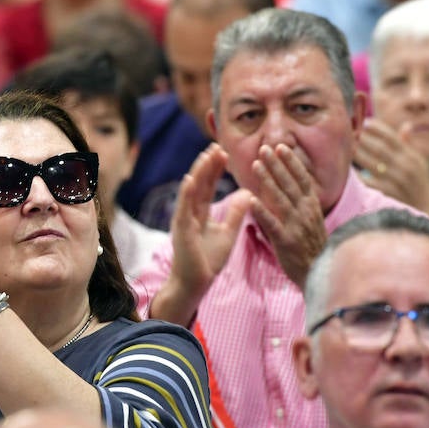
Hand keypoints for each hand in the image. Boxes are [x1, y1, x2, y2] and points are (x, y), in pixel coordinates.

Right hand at [168, 145, 251, 298]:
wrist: (195, 282)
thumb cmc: (208, 260)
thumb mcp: (227, 233)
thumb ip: (235, 213)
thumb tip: (247, 193)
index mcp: (200, 212)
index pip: (208, 185)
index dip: (215, 168)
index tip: (223, 152)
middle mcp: (190, 212)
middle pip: (200, 183)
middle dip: (207, 164)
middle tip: (216, 145)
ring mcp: (184, 219)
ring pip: (191, 190)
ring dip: (197, 172)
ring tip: (205, 155)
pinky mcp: (181, 230)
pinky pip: (183, 208)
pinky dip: (186, 193)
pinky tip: (190, 178)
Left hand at [251, 144, 326, 288]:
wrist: (319, 275)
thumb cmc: (312, 248)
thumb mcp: (311, 222)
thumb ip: (300, 205)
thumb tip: (288, 187)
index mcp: (312, 207)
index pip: (302, 179)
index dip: (292, 163)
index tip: (282, 147)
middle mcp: (306, 213)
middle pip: (290, 184)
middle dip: (277, 165)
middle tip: (264, 148)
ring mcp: (296, 227)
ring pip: (280, 199)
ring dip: (268, 180)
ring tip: (256, 165)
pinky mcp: (286, 241)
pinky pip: (272, 224)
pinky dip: (262, 211)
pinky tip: (251, 200)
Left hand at [354, 119, 428, 221]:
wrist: (427, 213)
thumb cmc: (420, 185)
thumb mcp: (420, 164)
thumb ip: (410, 145)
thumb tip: (406, 125)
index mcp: (412, 157)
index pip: (392, 137)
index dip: (377, 128)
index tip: (364, 122)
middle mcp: (405, 167)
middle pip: (379, 148)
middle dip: (362, 138)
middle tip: (349, 132)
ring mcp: (395, 181)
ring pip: (370, 162)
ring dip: (356, 153)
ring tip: (345, 146)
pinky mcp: (386, 194)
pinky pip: (366, 181)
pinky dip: (355, 174)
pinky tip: (345, 168)